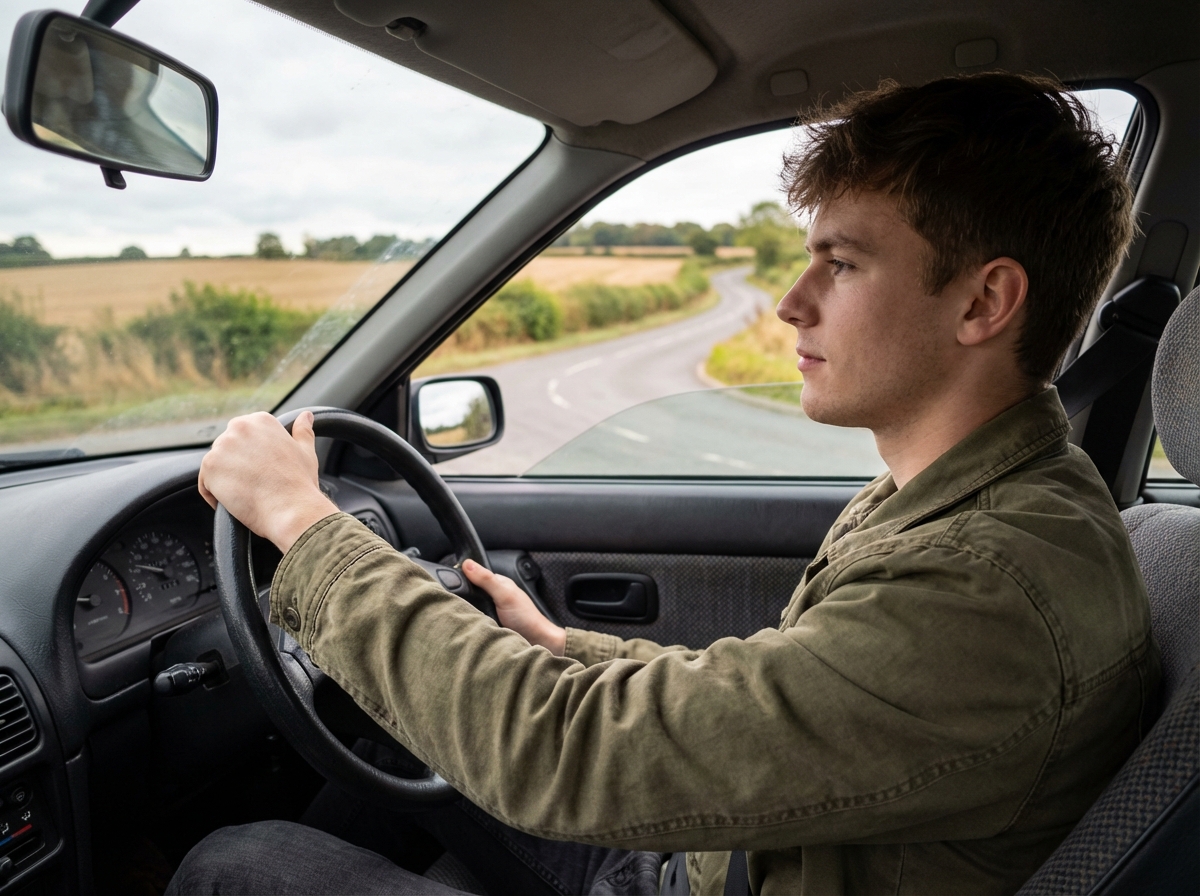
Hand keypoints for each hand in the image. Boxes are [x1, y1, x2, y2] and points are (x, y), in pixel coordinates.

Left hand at [198, 411, 338, 552]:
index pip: (245, 435)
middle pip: (228, 448)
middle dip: (237, 465)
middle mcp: (239, 427)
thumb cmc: (300, 483)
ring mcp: (221, 447)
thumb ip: (302, 431)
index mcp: (261, 420)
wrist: (291, 508)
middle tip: (255, 483)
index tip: (263, 470)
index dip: (253, 456)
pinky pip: (206, 483)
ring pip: (217, 465)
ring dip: (227, 480)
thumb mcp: (306, 452)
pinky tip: (235, 503)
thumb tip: (305, 416)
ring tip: (247, 495)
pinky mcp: (209, 468)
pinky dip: (216, 495)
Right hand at [463, 559, 565, 655]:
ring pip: (470, 608)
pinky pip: (474, 621)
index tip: (448, 585)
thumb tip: (468, 564)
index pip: (472, 576)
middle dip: (462, 599)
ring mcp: (490, 610)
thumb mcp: (504, 594)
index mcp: (497, 583)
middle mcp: (493, 595)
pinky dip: (471, 624)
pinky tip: (468, 627)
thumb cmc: (526, 618)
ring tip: (460, 618)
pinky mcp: (488, 625)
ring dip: (467, 613)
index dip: (461, 579)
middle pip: (470, 594)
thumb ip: (486, 580)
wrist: (537, 642)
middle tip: (454, 605)